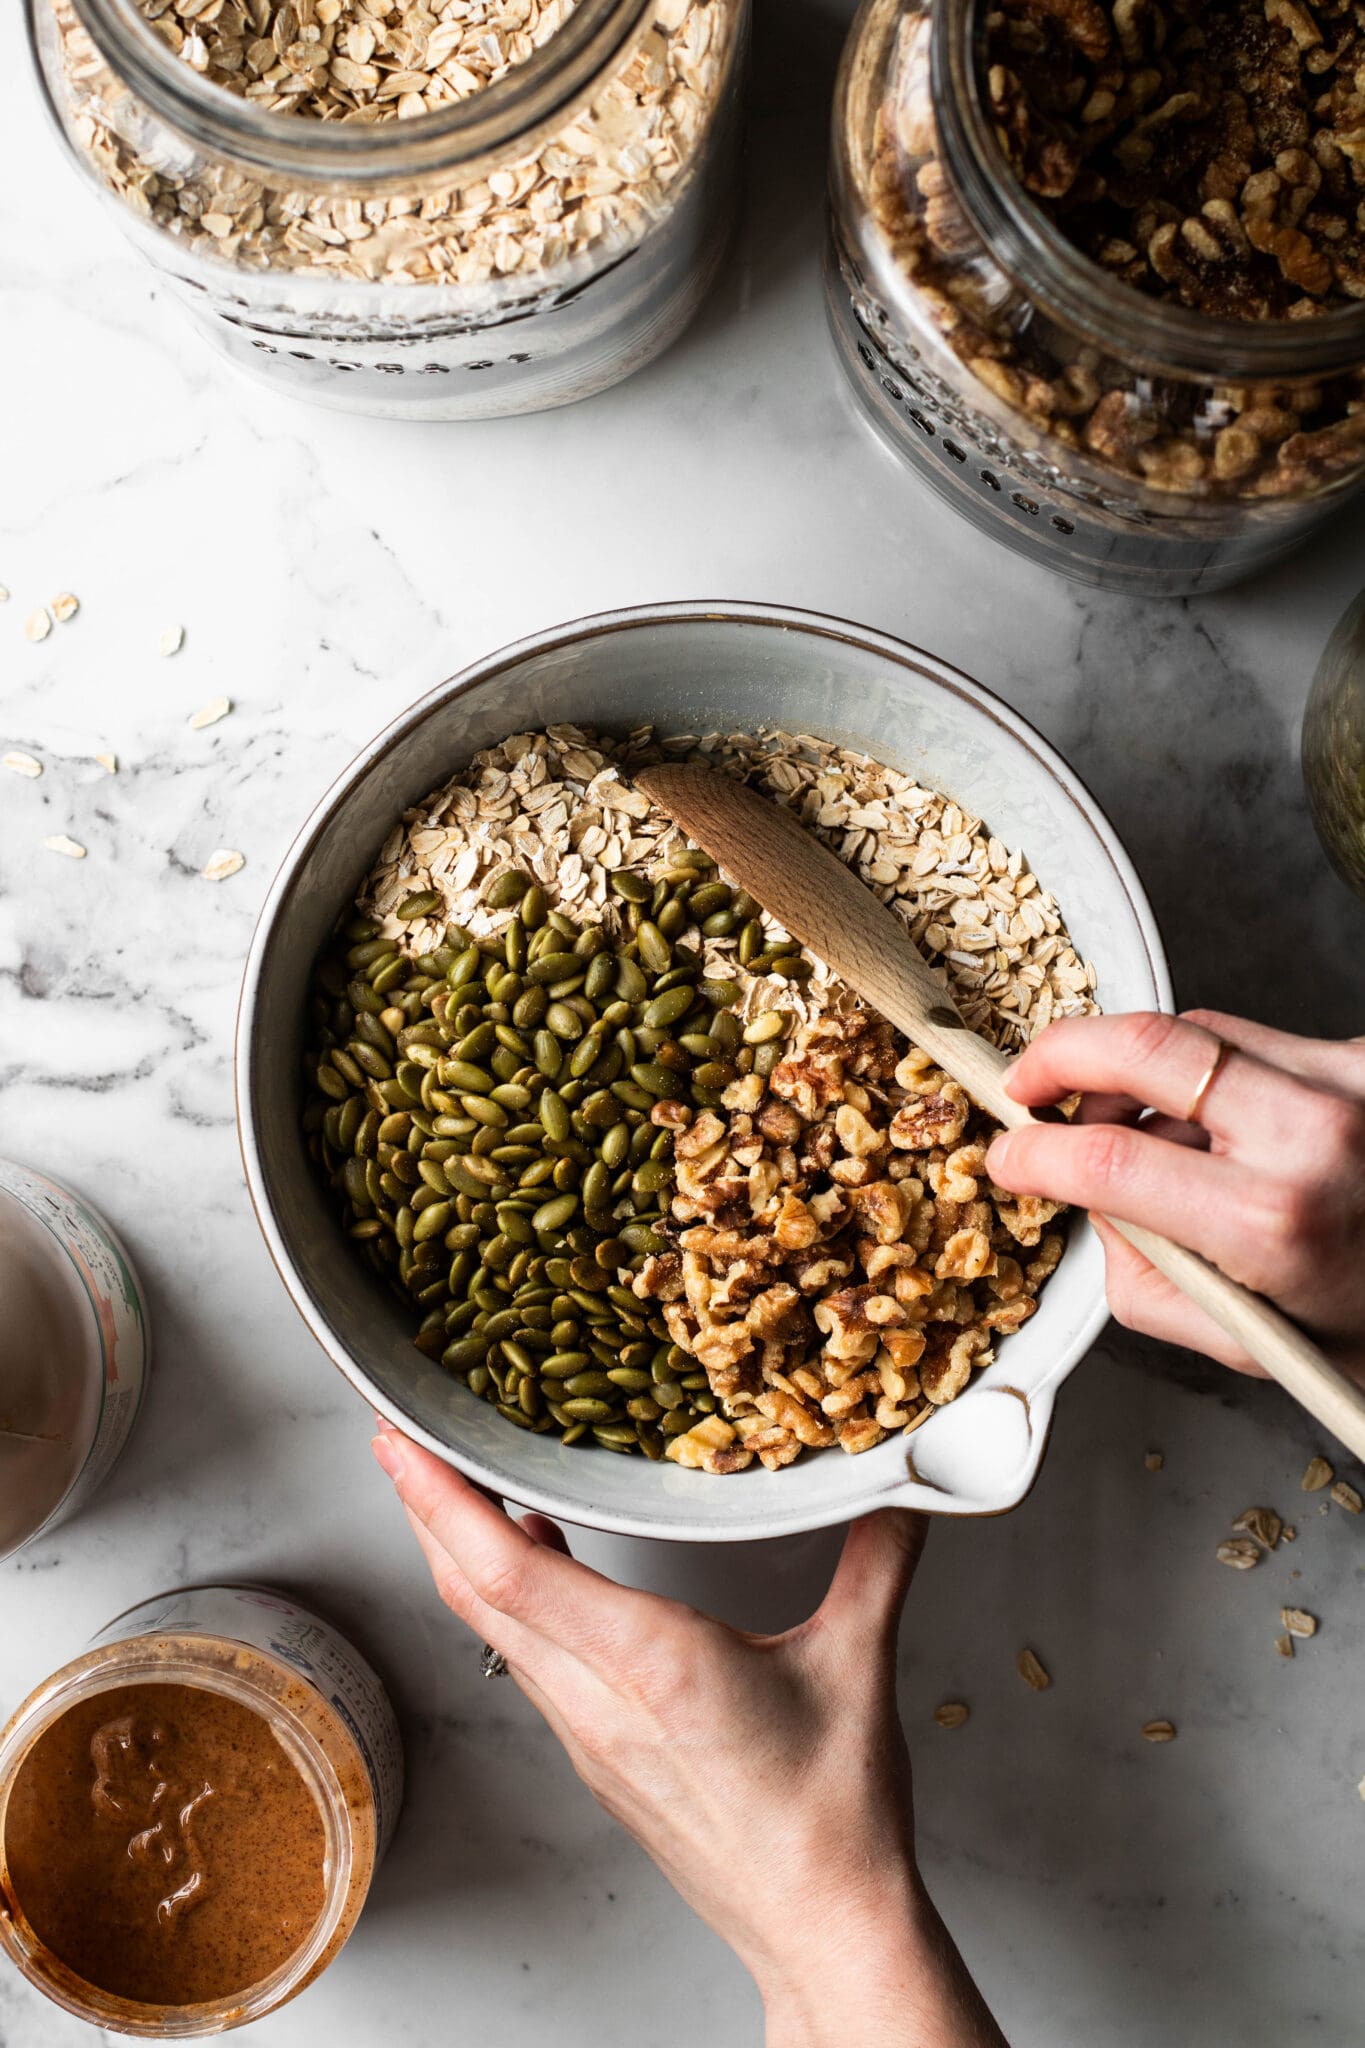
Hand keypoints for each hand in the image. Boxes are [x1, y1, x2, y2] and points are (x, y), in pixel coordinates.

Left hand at [371, 1429, 1005, 2047]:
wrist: (820, 1928)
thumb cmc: (832, 1818)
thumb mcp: (858, 1666)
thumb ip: (875, 1558)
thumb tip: (896, 1485)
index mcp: (650, 1667)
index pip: (510, 1572)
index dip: (445, 1501)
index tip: (404, 1441)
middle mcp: (598, 1699)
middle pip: (474, 1592)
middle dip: (425, 1506)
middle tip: (397, 1436)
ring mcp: (587, 1733)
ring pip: (493, 1627)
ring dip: (458, 1550)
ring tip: (447, 1483)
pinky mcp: (596, 1754)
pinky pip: (528, 1656)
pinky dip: (507, 1593)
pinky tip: (533, 1557)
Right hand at [985, 1009, 1364, 1378]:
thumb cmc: (1361, 1329)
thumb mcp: (1238, 1338)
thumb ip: (1140, 1275)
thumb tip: (1083, 1199)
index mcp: (1271, 1222)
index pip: (1107, 1158)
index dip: (1034, 1153)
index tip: (1008, 1158)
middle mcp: (1315, 1135)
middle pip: (1143, 1044)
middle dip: (1060, 1055)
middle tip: (1025, 1084)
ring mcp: (1348, 1082)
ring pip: (1193, 1032)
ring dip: (1136, 1074)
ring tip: (1132, 1128)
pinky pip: (1249, 1041)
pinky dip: (1206, 1076)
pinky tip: (1212, 1128)